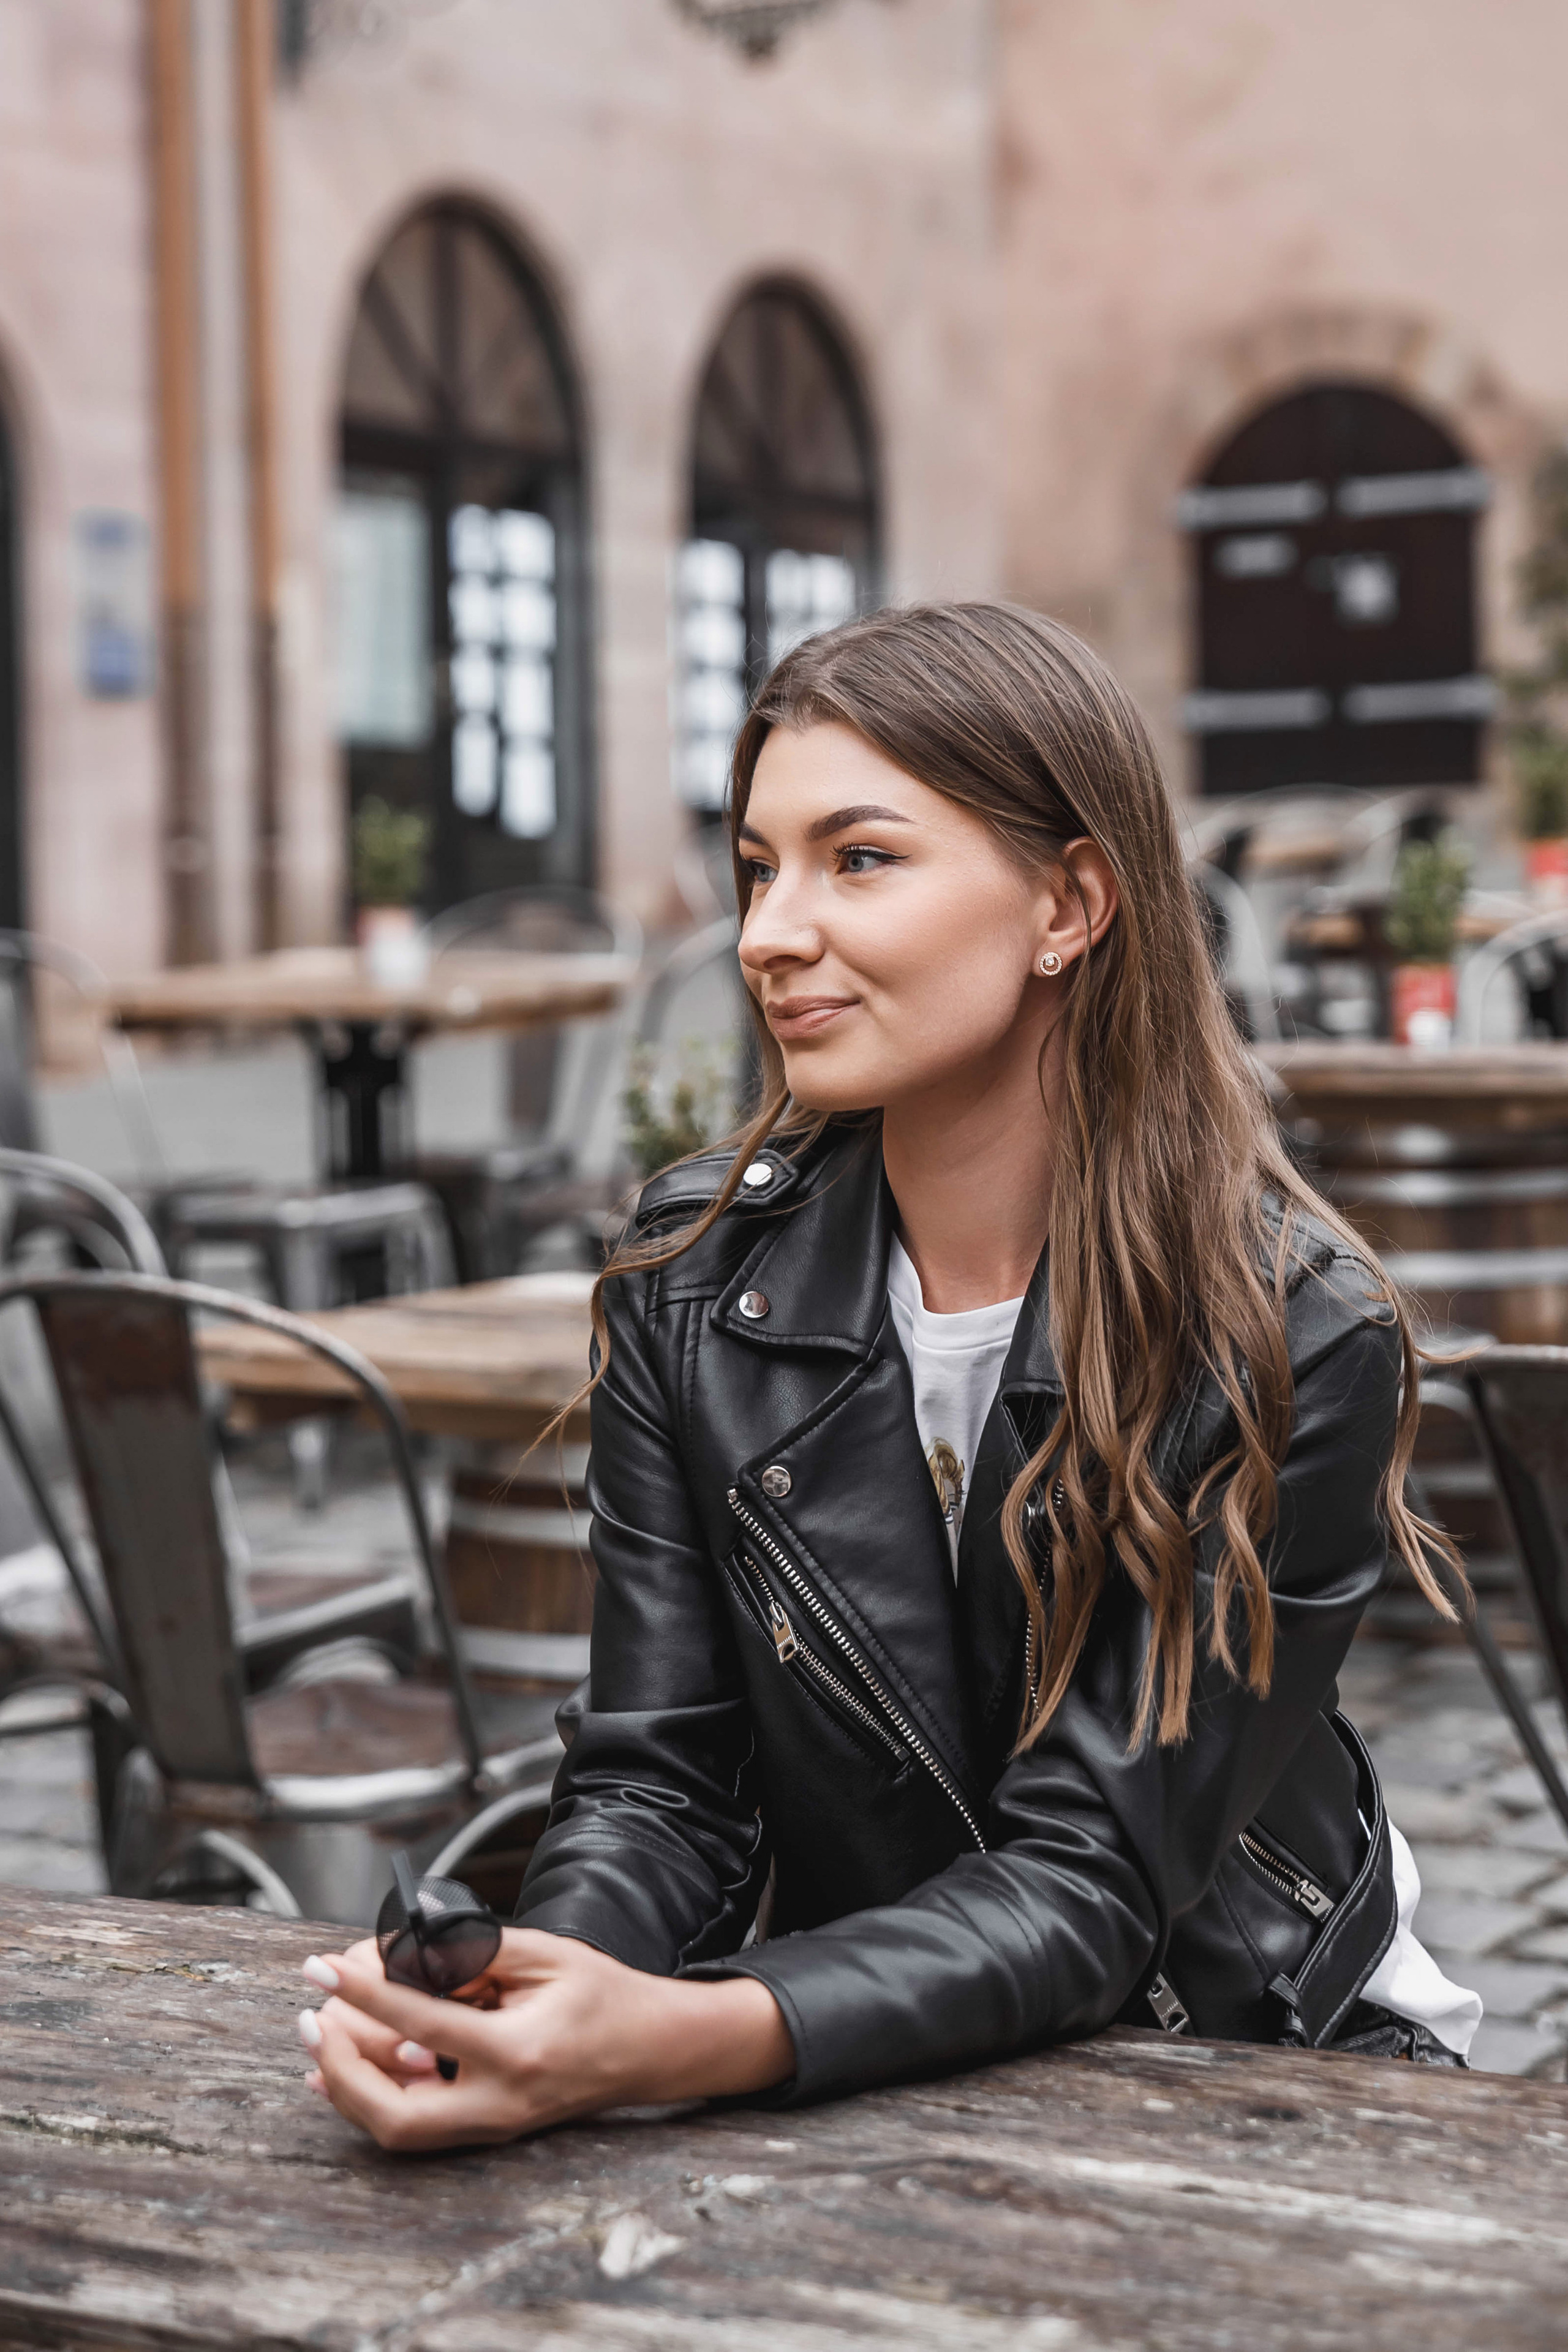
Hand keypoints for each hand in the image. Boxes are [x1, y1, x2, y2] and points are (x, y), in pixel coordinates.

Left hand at [296, 1928, 793, 2152]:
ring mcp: (493, 2127)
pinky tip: (341, 2073)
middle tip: (310, 2020)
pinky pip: (416, 2129)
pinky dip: (372, 2102)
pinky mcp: (488, 2130)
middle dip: (340, 2070)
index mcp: (516, 2051)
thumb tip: (409, 1951)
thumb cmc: (602, 1995)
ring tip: (317, 2041)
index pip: (419, 2023)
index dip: (364, 1992)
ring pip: (398, 2131)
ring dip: (348, 2089)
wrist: (650, 2049)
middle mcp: (499, 2103)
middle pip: (394, 2115)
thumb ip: (477, 1952)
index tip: (323, 1968)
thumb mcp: (545, 1954)